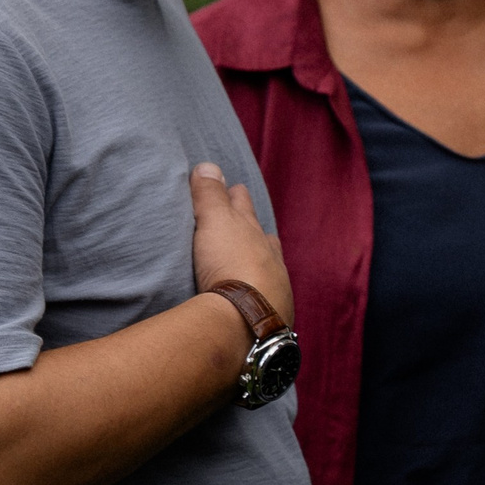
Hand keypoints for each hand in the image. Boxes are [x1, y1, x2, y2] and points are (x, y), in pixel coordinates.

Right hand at [191, 162, 293, 323]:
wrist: (247, 318)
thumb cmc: (231, 264)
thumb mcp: (215, 222)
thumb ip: (211, 195)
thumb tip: (209, 166)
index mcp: (255, 233)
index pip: (243, 206)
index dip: (236, 196)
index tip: (233, 190)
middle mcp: (270, 256)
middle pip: (261, 233)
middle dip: (252, 224)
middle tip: (242, 218)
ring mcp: (276, 285)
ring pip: (269, 262)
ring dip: (259, 256)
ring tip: (251, 255)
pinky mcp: (272, 311)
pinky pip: (267, 292)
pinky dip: (260, 286)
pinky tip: (256, 293)